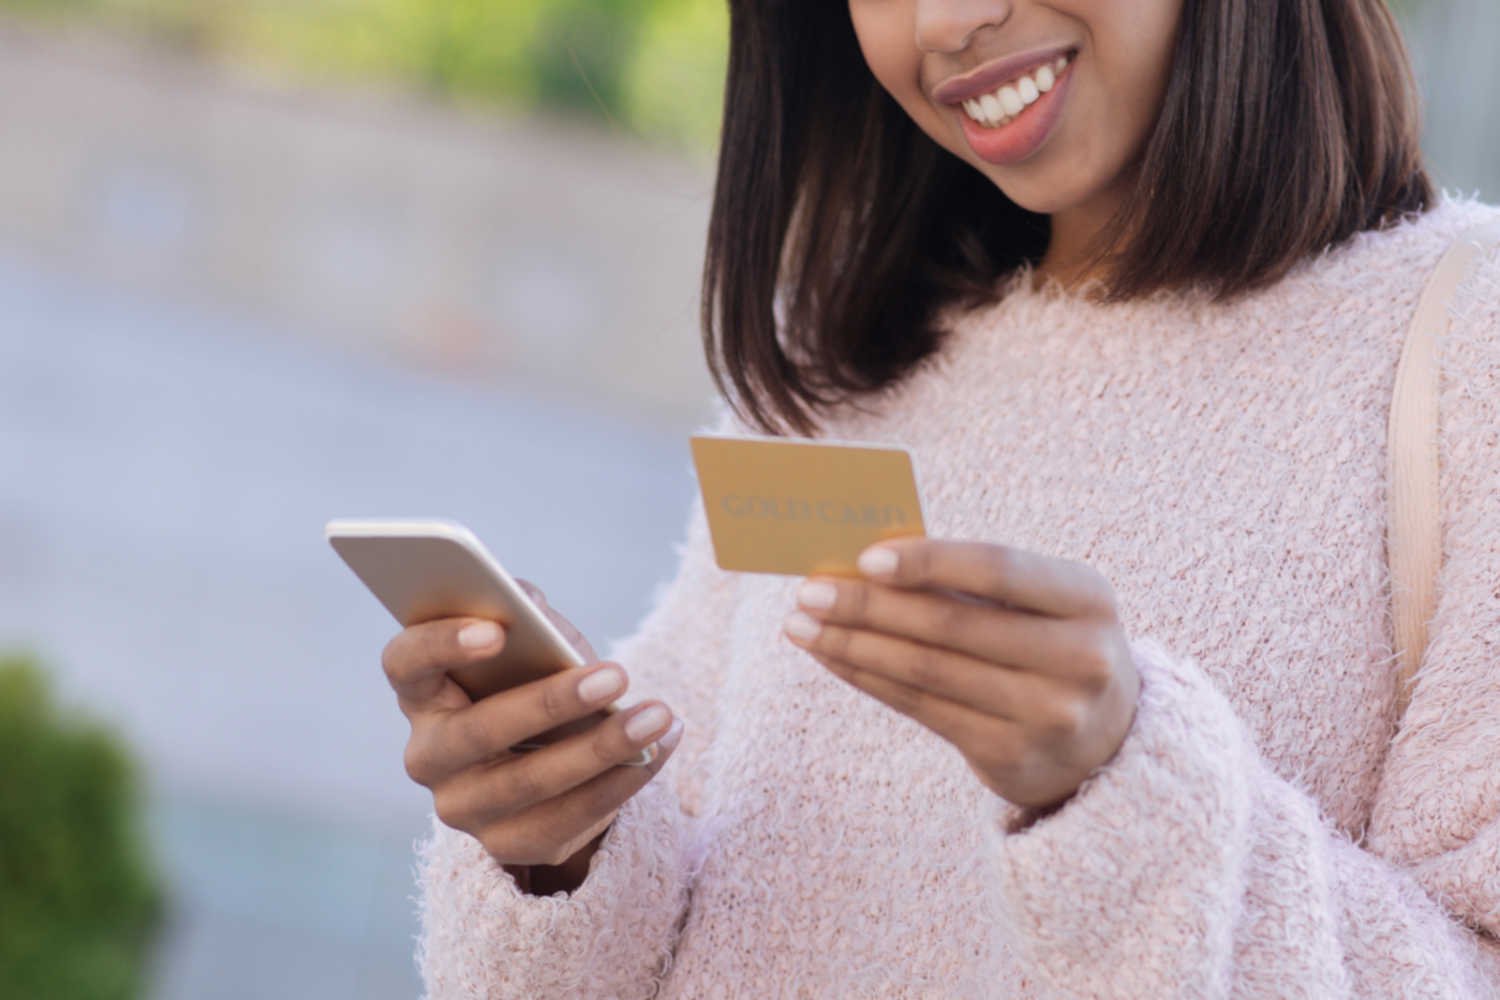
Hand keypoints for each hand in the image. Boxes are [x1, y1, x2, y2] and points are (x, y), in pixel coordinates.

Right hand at [381, 579, 682, 890]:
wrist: (553, 758)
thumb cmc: (532, 681)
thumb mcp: (529, 644)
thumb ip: (524, 616)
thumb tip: (526, 600)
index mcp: (422, 691)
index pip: (406, 662)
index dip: (441, 643)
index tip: (497, 629)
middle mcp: (427, 755)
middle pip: (476, 733)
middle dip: (551, 703)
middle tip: (618, 674)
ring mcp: (462, 807)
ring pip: (530, 784)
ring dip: (603, 748)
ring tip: (657, 715)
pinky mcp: (506, 846)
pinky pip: (568, 819)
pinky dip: (623, 781)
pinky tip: (661, 747)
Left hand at [781, 539, 1139, 811]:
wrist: (1105, 741)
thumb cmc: (1049, 643)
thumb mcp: (1039, 603)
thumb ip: (969, 581)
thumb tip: (863, 562)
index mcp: (1088, 599)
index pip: (998, 569)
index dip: (929, 561)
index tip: (864, 557)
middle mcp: (1078, 659)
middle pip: (950, 625)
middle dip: (869, 606)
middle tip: (808, 591)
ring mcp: (1047, 714)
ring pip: (926, 671)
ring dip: (853, 644)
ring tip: (801, 625)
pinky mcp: (1010, 755)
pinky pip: (920, 708)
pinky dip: (868, 678)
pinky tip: (833, 656)